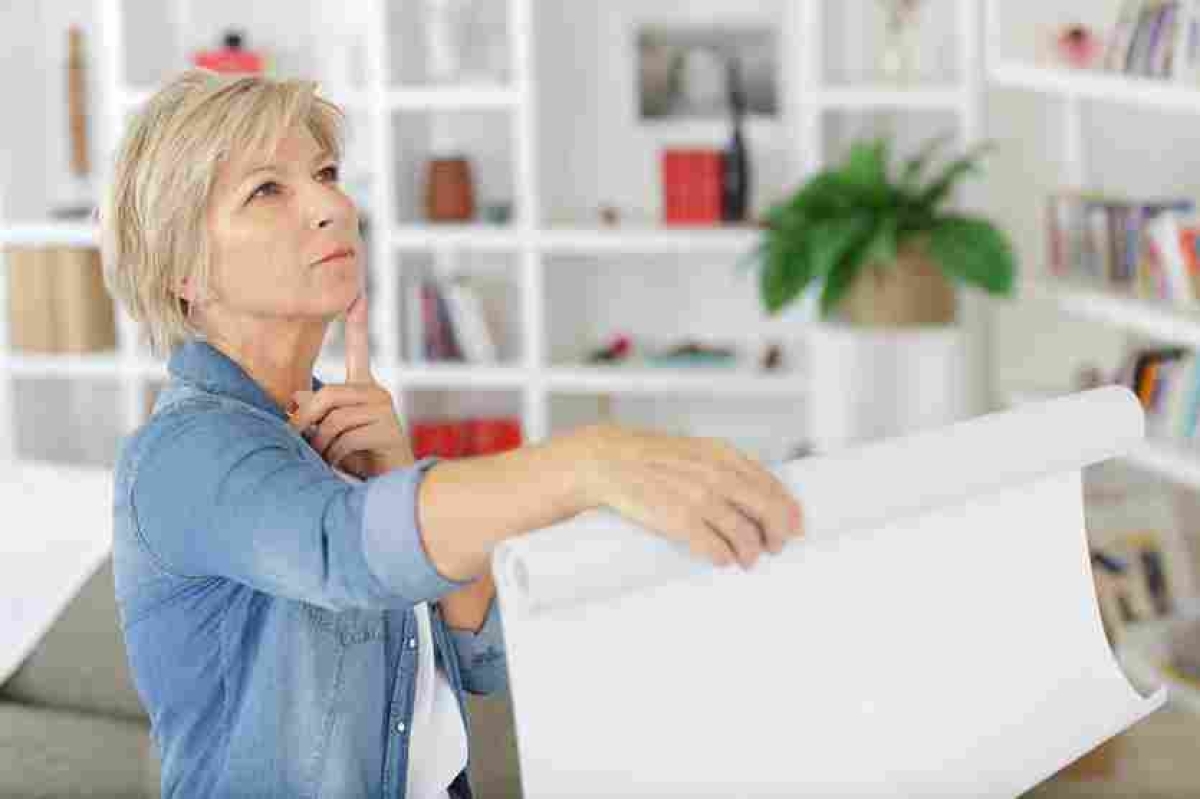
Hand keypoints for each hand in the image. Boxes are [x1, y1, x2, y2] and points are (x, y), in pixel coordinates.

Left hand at [288, 293, 414, 478]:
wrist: (386, 483)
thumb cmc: (358, 456)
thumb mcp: (331, 431)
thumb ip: (316, 413)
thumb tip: (296, 398)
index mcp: (364, 388)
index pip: (361, 349)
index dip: (358, 323)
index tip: (357, 294)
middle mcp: (377, 393)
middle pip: (329, 394)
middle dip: (306, 418)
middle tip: (296, 436)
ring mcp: (385, 411)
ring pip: (335, 419)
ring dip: (320, 443)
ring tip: (322, 457)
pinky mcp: (388, 430)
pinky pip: (347, 438)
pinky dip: (334, 454)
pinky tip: (337, 464)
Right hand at [571, 423, 802, 569]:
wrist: (609, 462)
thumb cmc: (652, 459)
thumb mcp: (696, 451)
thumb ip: (726, 468)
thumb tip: (757, 495)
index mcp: (722, 455)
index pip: (771, 485)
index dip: (788, 510)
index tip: (795, 526)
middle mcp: (715, 475)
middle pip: (767, 510)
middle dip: (777, 534)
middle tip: (775, 547)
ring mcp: (698, 498)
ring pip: (744, 535)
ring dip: (750, 553)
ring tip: (746, 559)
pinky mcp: (679, 522)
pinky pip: (715, 548)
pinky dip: (724, 558)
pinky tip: (723, 559)